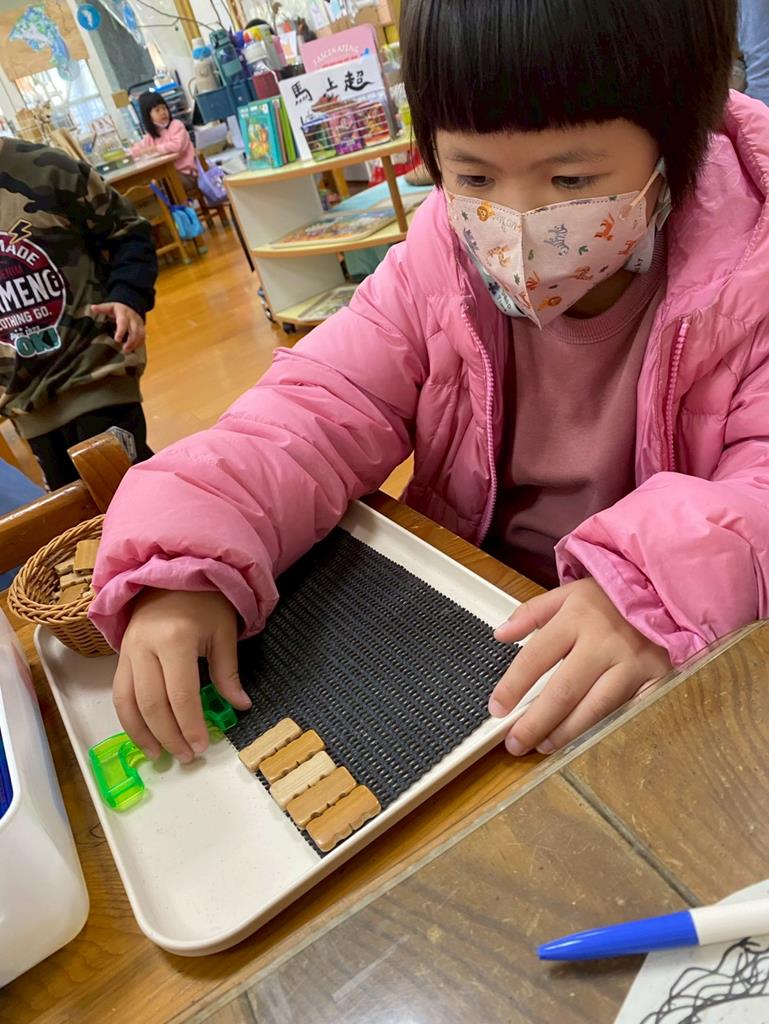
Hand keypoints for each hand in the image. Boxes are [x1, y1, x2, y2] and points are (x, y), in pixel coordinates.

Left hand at [91, 301, 145, 352]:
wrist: (132, 305)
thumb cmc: (118, 308)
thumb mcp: (110, 306)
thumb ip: (102, 308)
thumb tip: (92, 307)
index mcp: (124, 314)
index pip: (123, 323)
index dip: (121, 331)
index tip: (117, 340)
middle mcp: (133, 319)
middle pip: (134, 330)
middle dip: (130, 341)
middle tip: (124, 349)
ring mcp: (139, 324)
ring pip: (140, 334)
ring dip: (135, 343)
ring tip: (128, 351)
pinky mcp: (142, 328)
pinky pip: (143, 336)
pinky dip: (139, 343)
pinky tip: (134, 349)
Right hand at [113, 589, 251, 762]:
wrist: (173, 571)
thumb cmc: (205, 600)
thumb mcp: (224, 631)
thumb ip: (228, 672)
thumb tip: (240, 706)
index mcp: (175, 638)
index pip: (181, 694)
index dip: (190, 724)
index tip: (202, 746)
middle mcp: (145, 647)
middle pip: (152, 704)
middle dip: (169, 735)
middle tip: (187, 756)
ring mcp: (128, 651)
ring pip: (128, 702)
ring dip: (143, 734)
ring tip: (161, 755)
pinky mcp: (120, 655)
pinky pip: (120, 693)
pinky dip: (129, 719)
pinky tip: (143, 735)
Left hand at [489, 578, 671, 755]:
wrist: (664, 592)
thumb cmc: (612, 598)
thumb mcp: (568, 594)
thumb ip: (531, 613)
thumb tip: (500, 634)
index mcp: (576, 618)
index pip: (535, 657)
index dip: (512, 687)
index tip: (497, 708)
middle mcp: (604, 642)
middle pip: (563, 691)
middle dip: (536, 723)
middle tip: (516, 742)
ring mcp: (633, 663)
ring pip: (596, 709)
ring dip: (567, 734)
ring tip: (545, 746)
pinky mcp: (657, 679)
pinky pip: (628, 714)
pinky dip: (606, 731)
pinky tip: (588, 743)